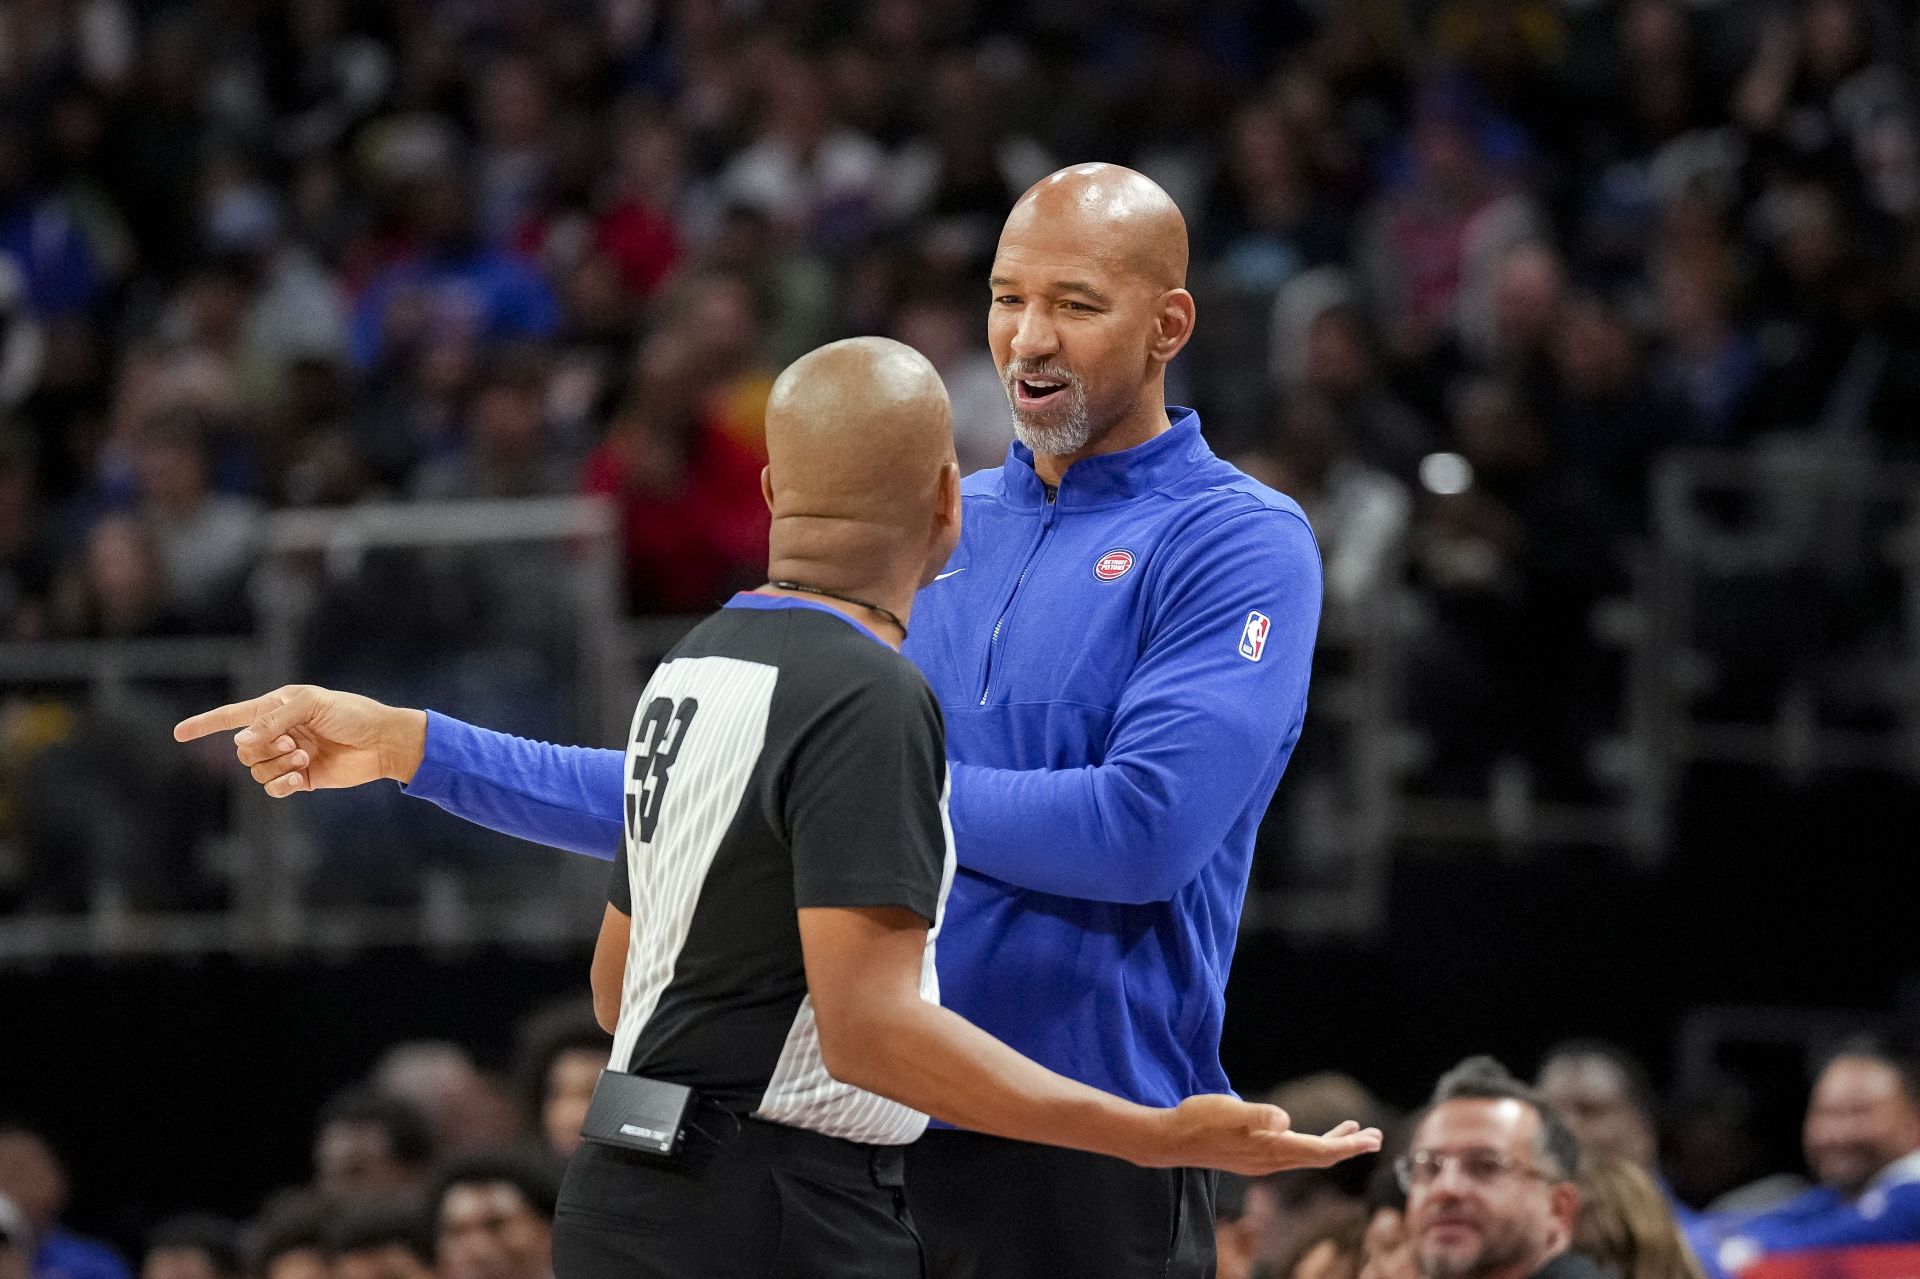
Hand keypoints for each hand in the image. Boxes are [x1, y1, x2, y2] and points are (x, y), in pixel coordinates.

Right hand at [172, 685, 426, 797]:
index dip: (205, 724)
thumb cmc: (352, 714)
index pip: (233, 716)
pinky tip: (301, 778)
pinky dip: (281, 784)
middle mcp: (279, 732)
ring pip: (257, 769)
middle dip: (263, 749)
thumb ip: (273, 720)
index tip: (178, 733)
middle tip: (296, 743)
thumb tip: (239, 743)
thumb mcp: (312, 705)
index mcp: (277, 707)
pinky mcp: (301, 778)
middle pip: (243, 749)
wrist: (383, 742)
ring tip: (305, 757)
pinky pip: (273, 788)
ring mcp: (289, 756)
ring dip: (277, 766)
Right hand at [1149, 1094, 1381, 1175]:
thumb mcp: (1230, 1109)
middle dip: (1348, 1147)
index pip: (1320, 1151)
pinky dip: (1309, 1143)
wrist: (1171, 1140)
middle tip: (1374, 1137)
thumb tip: (1285, 1120)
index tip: (1373, 1138)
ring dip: (1330, 1145)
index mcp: (1272, 1148)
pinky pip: (1292, 1154)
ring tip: (1351, 1132)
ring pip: (1306, 1155)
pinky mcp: (1251, 1157)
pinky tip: (1304, 1133)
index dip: (1349, 1146)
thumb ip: (1258, 1115)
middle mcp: (1271, 1160)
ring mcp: (1261, 1162)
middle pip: (1319, 1157)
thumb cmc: (1200, 1119)